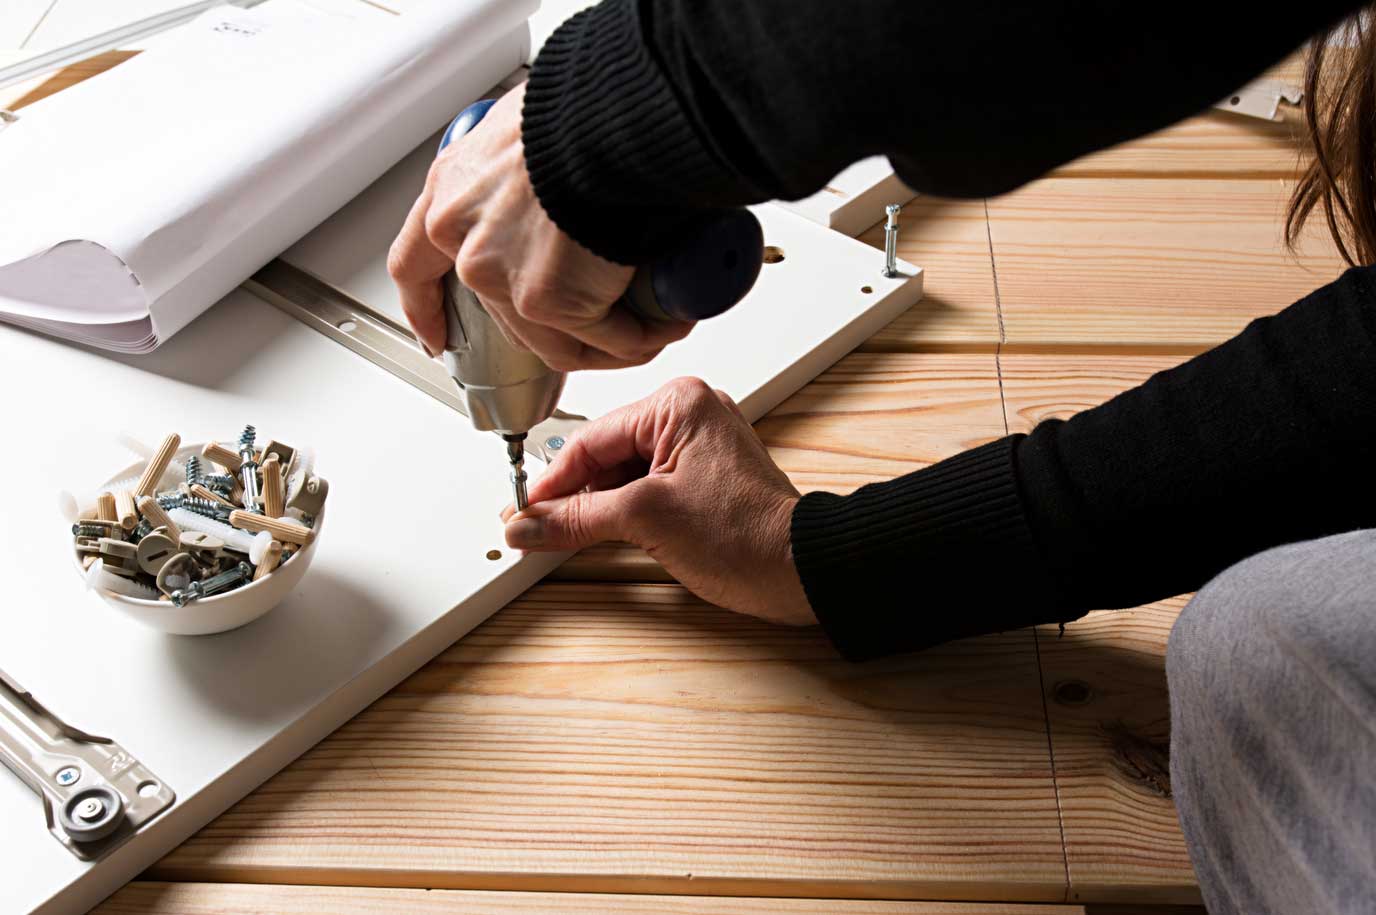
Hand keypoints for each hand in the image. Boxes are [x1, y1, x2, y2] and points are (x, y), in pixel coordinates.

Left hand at [387, 83, 693, 370]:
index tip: (436, 335)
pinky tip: (667, 324)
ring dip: (607, 339)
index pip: (415, 267)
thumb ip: (526, 165)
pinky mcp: (550, 302)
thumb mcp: (529, 127)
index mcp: (451, 195)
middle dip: (556, 325)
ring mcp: (505, 280)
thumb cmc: (582, 108)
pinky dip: (641, 337)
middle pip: (504, 316)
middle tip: (598, 322)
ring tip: (651, 323)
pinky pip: (605, 338)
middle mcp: (468, 244)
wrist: (611, 118)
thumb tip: (564, 177)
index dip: (427, 308)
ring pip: (558, 337)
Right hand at [502, 377, 815, 625]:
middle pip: (605, 454)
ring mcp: (699, 447)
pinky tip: (595, 534)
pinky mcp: (704, 478)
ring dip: (593, 506)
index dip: (550, 481)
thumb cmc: (747, 536)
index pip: (591, 438)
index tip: (521, 511)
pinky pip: (646, 487)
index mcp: (679, 404)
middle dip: (570, 495)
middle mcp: (690, 415)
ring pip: (623, 474)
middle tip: (532, 527)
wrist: (799, 571)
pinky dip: (620, 512)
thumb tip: (530, 523)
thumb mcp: (646, 521)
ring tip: (559, 536)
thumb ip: (577, 519)